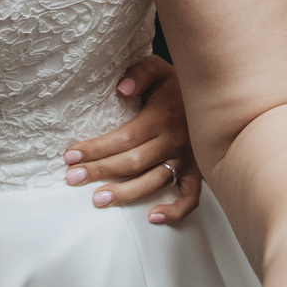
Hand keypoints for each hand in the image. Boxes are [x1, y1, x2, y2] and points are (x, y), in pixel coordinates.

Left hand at [63, 55, 201, 223]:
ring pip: (154, 182)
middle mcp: (174, 141)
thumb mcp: (158, 68)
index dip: (96, 149)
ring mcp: (187, 159)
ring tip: (98, 200)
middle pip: (132, 163)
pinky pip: (190, 197)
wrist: (216, 93)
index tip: (70, 156)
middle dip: (100, 171)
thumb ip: (139, 73)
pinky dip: (175, 211)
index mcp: (161, 117)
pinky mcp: (198, 171)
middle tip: (72, 179)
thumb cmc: (178, 83)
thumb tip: (122, 88)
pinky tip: (152, 217)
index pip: (124, 138)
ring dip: (126, 194)